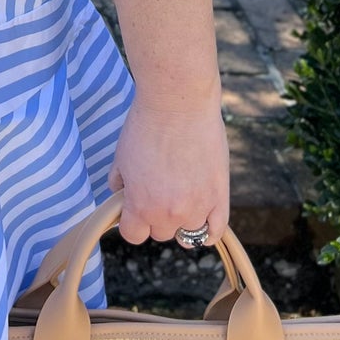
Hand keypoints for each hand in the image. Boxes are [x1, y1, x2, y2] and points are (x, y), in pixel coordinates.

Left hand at [108, 92, 230, 248]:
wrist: (178, 104)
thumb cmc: (146, 126)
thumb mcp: (120, 157)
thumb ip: (120, 184)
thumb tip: (121, 196)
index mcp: (141, 206)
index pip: (133, 235)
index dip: (131, 221)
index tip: (133, 207)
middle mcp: (170, 214)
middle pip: (160, 233)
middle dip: (156, 216)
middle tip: (158, 190)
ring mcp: (198, 207)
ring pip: (187, 232)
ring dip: (182, 218)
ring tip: (180, 192)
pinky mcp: (220, 196)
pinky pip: (215, 230)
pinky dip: (208, 230)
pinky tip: (202, 221)